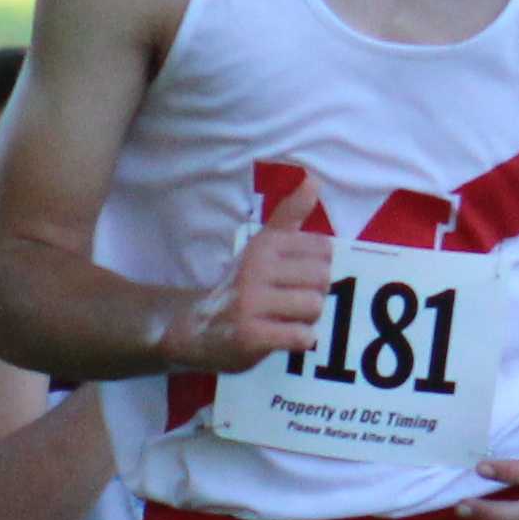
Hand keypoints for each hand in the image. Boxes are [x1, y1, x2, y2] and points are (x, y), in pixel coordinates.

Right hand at [173, 178, 336, 377]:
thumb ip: (289, 215)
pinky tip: (282, 337)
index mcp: (264, 245)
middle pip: (322, 278)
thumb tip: (314, 179)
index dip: (317, 267)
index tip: (295, 277)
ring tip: (286, 319)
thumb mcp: (260, 247)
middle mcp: (256, 269)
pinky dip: (299, 339)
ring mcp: (251, 303)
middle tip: (291, 302)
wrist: (194, 328)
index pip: (323, 249)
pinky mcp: (251, 336)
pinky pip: (301, 336)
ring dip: (307, 319)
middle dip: (315, 294)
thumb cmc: (240, 285)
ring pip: (314, 307)